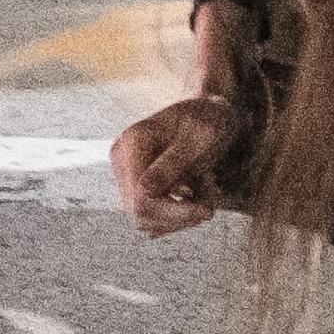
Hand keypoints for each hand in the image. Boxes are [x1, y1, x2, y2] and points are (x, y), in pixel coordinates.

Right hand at [110, 94, 232, 236]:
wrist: (210, 113)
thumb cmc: (210, 120)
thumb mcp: (202, 136)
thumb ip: (174, 162)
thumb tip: (145, 191)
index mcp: (133, 141)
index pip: (141, 198)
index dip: (174, 213)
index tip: (207, 209)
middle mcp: (122, 159)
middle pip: (141, 214)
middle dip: (180, 215)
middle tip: (210, 202)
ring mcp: (126, 174)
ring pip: (146, 220)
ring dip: (182, 215)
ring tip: (207, 192)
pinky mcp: (136, 186)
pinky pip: (153, 216)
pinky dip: (179, 213)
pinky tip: (197, 194)